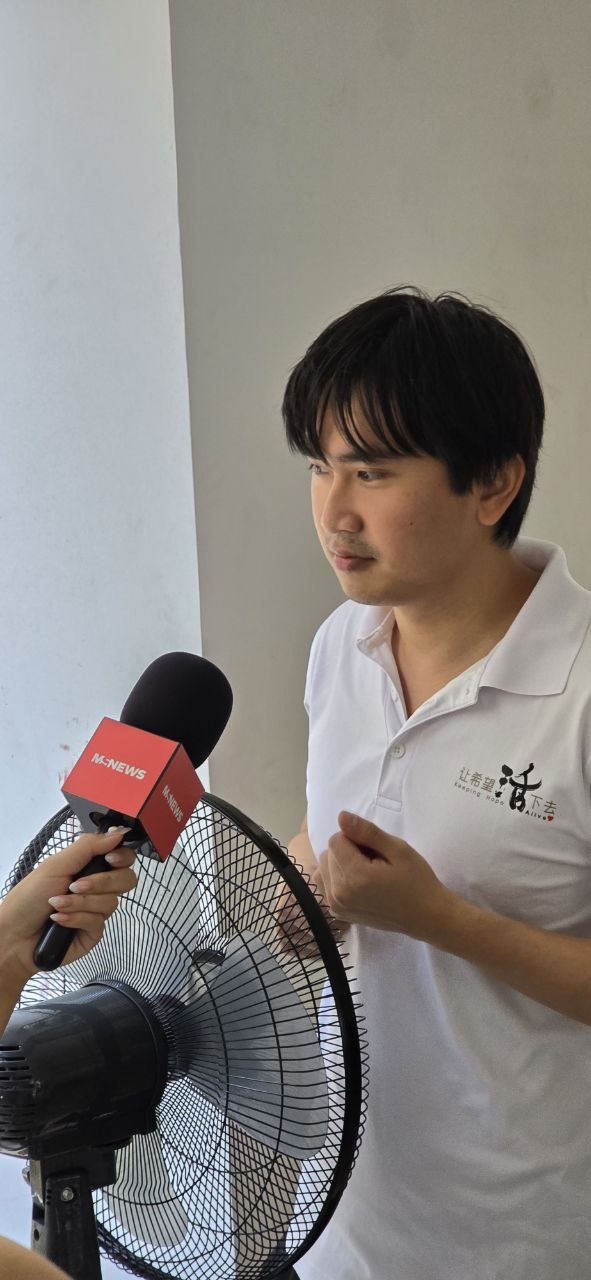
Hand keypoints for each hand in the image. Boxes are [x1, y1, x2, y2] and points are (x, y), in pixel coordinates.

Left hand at [0, 827, 136, 986]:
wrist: (14, 935)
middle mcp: (96, 887)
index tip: (110, 859)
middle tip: (75, 885)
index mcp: (88, 866)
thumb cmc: (28, 898)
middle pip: (125, 879)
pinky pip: (98, 922)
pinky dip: (76, 919)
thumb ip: (89, 846)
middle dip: (100, 882)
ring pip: (110, 903)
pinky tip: (59, 920)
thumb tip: (119, 833)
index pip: (122, 857)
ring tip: (57, 905)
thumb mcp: (56, 865)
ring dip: (80, 903)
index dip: (122, 857)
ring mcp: (96, 910)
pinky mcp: (93, 932)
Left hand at [317, 811, 452, 939]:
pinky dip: (337, 878)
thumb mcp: (398, 849)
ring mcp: (337, 906)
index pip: (336, 840)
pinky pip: (325, 884)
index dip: (356, 838)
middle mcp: (339, 893)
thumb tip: (341, 816)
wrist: (425, 916)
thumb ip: (367, 832)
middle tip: (374, 862)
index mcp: (355, 876)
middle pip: (328, 853)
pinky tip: (358, 883)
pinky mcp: (338, 913)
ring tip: (366, 873)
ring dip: (341, 864)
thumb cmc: (416, 880)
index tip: (376, 850)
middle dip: (348, 851)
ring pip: (324, 868)